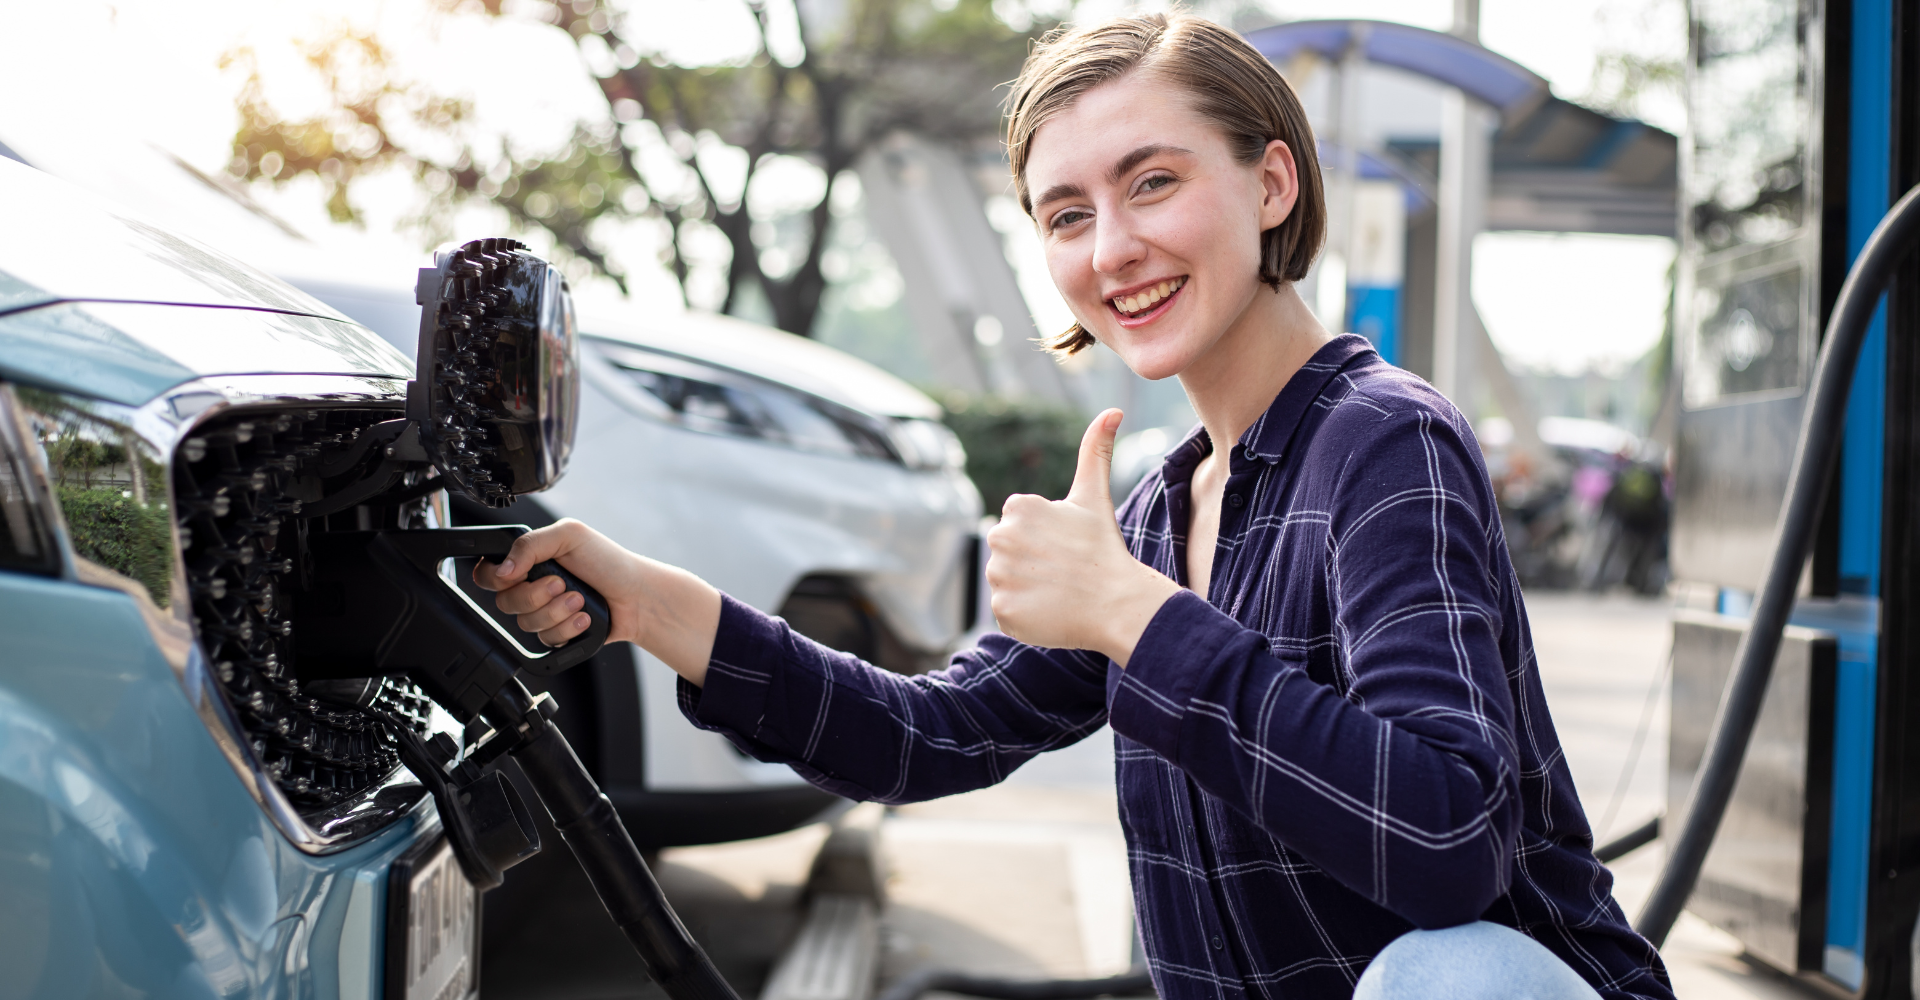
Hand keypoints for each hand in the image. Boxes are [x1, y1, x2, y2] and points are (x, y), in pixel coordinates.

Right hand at [472, 519, 721, 683]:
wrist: (637, 596)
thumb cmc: (608, 562)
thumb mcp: (570, 536)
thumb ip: (530, 545)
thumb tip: (502, 568)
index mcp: (529, 559)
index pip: (487, 572)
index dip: (494, 577)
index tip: (516, 575)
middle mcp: (532, 586)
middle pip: (505, 602)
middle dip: (537, 594)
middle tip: (563, 584)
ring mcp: (543, 612)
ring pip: (526, 623)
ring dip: (557, 611)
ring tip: (580, 600)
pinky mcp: (556, 634)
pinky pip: (545, 640)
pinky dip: (567, 628)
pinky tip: (584, 618)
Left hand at [984, 409, 1180, 665]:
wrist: (1118, 603)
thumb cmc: (1104, 548)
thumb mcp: (1094, 496)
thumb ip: (1095, 451)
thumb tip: (1113, 410)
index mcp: (1018, 507)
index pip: (1018, 526)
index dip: (1042, 538)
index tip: (1064, 546)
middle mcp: (1000, 537)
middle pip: (1008, 553)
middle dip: (1030, 562)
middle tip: (1063, 570)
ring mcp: (1000, 576)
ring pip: (1006, 582)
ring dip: (1027, 589)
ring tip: (1058, 590)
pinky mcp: (1003, 609)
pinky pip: (1006, 611)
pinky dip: (1025, 615)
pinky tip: (1050, 610)